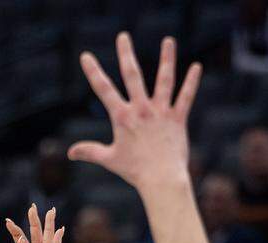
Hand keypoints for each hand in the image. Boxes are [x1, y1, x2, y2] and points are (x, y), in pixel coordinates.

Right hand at [68, 33, 201, 195]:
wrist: (161, 181)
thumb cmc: (135, 172)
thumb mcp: (110, 160)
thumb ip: (90, 152)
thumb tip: (70, 152)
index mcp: (123, 117)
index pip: (104, 90)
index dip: (93, 72)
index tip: (86, 56)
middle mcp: (141, 109)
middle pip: (132, 75)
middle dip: (126, 54)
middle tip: (122, 36)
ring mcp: (161, 112)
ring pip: (164, 80)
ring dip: (166, 59)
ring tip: (168, 40)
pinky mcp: (177, 119)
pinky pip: (186, 97)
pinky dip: (191, 82)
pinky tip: (197, 67)